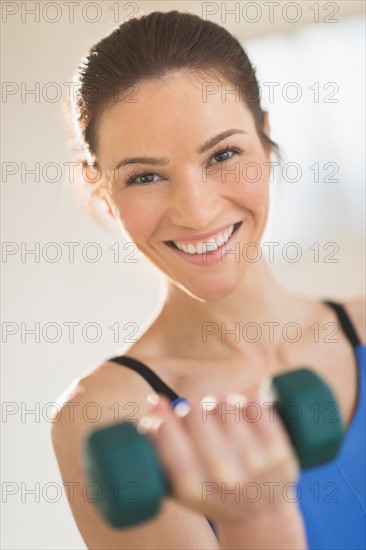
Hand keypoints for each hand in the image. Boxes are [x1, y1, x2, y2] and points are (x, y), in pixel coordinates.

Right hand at [139, 391, 303, 527]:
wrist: (259, 514)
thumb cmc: (209, 490)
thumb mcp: (178, 482)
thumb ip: (157, 448)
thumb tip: (150, 409)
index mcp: (194, 489)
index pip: (170, 444)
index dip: (162, 417)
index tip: (159, 403)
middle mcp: (225, 479)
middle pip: (198, 417)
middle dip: (190, 407)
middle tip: (191, 409)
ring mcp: (255, 464)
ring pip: (227, 406)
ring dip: (218, 402)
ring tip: (216, 410)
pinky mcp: (279, 452)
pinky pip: (256, 407)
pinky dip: (245, 402)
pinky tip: (240, 409)